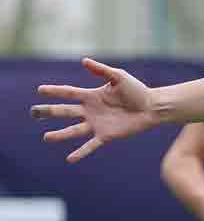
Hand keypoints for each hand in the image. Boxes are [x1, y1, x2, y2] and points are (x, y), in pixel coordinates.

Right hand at [32, 58, 156, 162]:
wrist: (152, 107)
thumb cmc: (137, 90)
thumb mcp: (119, 77)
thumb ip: (101, 70)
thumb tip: (83, 61)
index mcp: (92, 96)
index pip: (69, 93)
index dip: (55, 91)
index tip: (39, 90)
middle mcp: (90, 111)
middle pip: (65, 111)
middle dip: (49, 111)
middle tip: (33, 112)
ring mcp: (97, 124)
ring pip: (74, 130)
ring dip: (60, 134)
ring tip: (46, 137)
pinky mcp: (106, 135)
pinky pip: (90, 145)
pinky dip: (80, 152)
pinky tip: (69, 159)